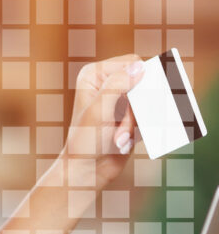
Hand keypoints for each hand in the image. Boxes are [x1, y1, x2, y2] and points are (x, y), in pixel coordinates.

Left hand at [61, 56, 144, 188]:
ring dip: (135, 124)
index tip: (130, 105)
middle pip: (142, 82)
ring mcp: (119, 99)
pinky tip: (122, 142)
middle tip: (119, 131)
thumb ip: (117, 85)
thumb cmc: (86, 141)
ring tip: (118, 140)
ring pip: (147, 101)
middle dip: (135, 110)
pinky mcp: (128, 114)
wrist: (87, 170)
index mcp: (94, 75)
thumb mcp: (99, 111)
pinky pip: (148, 115)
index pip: (131, 63)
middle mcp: (106, 83)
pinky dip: (139, 130)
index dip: (138, 81)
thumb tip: (139, 66)